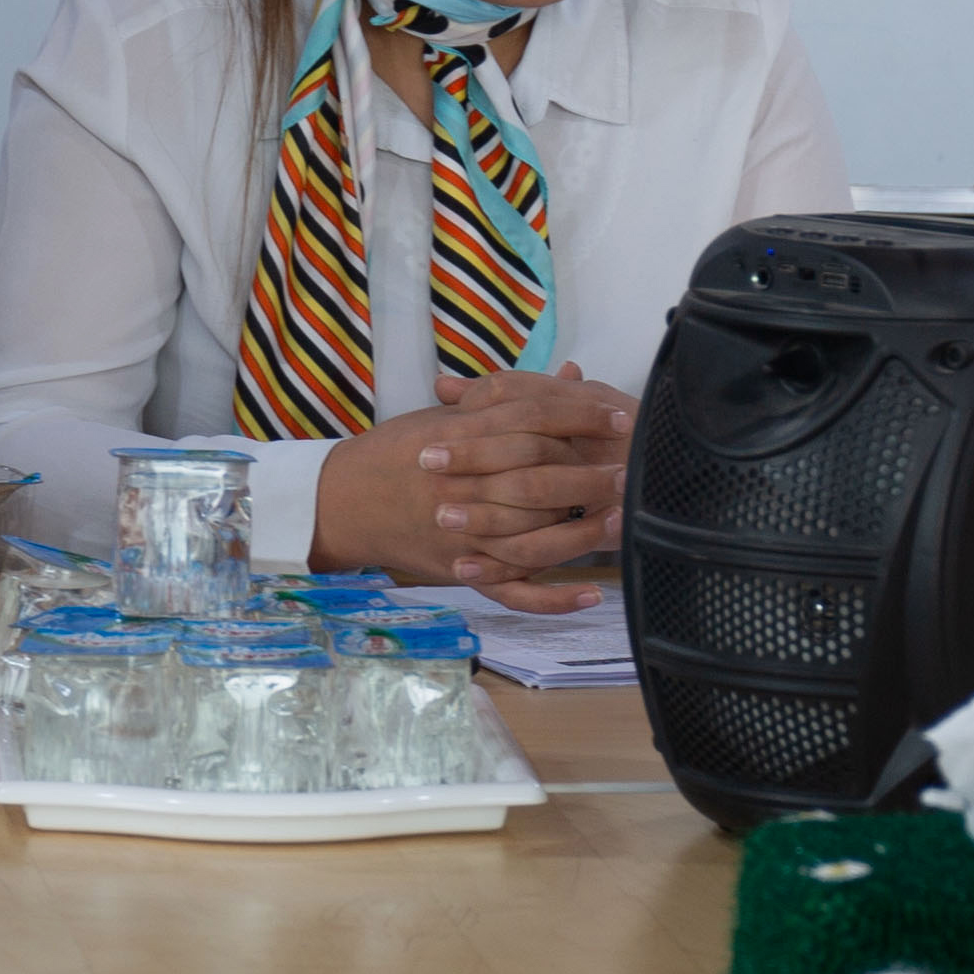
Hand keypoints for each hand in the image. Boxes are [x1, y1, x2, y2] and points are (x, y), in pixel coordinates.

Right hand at [312, 363, 637, 600]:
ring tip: (625, 521)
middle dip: (591, 475)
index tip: (619, 415)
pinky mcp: (461, 570)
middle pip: (540, 479)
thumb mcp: (448, 416)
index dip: (580, 419)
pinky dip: (553, 597)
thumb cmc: (396, 451)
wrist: (340, 500)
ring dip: (584, 531)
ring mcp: (464, 535)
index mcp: (462, 439)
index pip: (532, 422)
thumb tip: (573, 375)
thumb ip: (511, 398)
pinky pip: (513, 591)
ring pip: (533, 537)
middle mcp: (464, 487)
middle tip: (633, 470)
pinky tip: (591, 593)